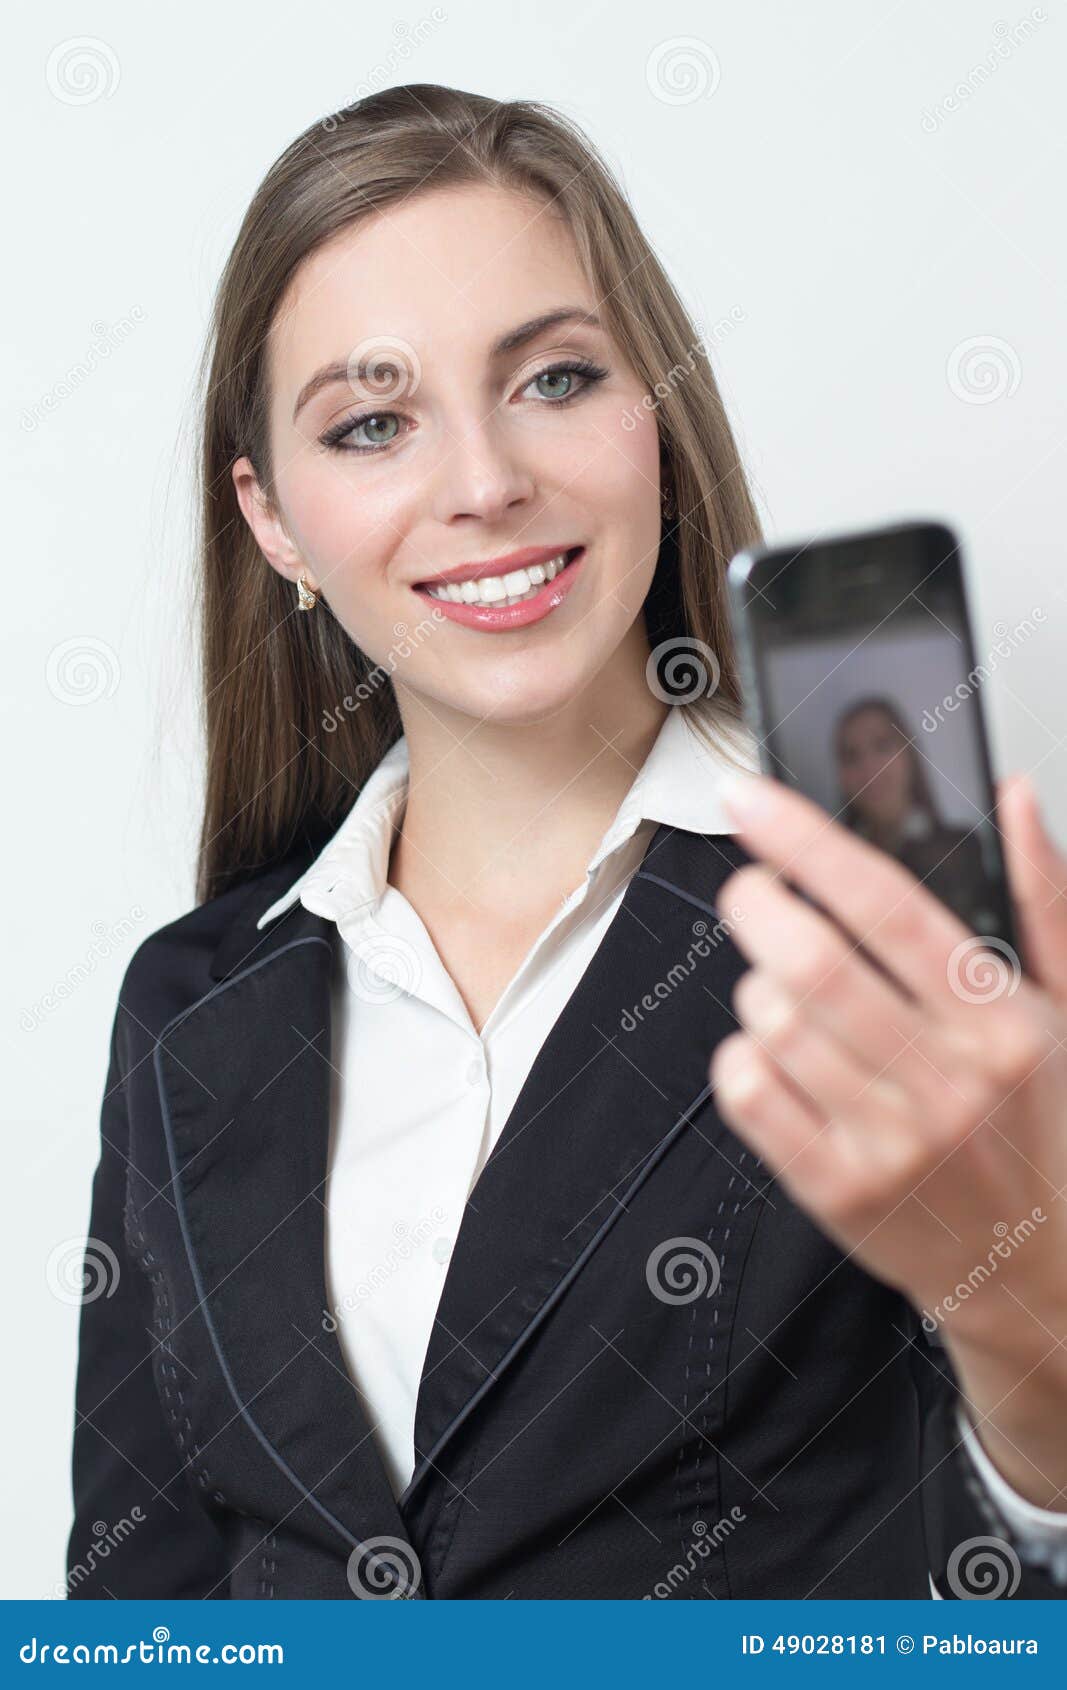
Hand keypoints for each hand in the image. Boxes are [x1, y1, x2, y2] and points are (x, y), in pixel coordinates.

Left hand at [708, 769, 1066, 1506]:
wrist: (1034, 1267)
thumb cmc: (1041, 1124)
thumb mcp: (1064, 1007)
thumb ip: (1037, 898)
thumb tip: (1010, 799)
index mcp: (1000, 1022)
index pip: (886, 904)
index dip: (805, 840)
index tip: (752, 799)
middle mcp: (947, 1081)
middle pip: (813, 961)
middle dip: (757, 903)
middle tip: (751, 888)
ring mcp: (888, 1141)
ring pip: (772, 1022)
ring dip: (755, 982)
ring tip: (778, 981)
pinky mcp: (835, 1189)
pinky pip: (749, 1092)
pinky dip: (740, 1052)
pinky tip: (772, 1048)